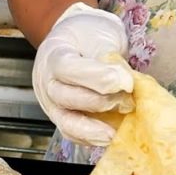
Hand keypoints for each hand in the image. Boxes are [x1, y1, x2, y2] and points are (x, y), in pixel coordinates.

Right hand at [33, 2, 134, 146]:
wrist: (75, 41)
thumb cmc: (88, 36)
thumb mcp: (99, 36)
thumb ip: (109, 58)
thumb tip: (123, 83)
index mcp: (54, 54)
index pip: (69, 69)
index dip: (98, 78)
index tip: (126, 82)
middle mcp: (47, 81)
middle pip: (65, 97)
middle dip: (99, 102)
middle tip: (127, 100)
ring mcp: (51, 102)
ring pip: (66, 120)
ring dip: (93, 128)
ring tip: (116, 130)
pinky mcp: (61, 117)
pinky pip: (71, 133)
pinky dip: (90, 138)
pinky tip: (109, 136)